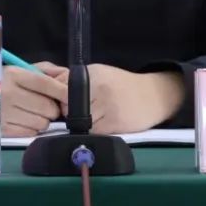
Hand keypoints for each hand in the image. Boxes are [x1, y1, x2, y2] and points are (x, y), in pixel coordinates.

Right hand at [0, 61, 67, 137]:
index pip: (45, 84)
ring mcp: (4, 114)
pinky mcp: (2, 130)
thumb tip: (67, 87)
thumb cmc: (7, 82)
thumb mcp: (23, 70)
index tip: (72, 97)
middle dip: (52, 108)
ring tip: (32, 112)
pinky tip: (23, 120)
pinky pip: (31, 133)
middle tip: (45, 105)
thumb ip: (47, 73)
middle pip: (47, 107)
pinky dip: (32, 128)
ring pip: (42, 123)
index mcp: (14, 75)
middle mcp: (8, 93)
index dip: (62, 91)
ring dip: (43, 119)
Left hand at [58, 64, 183, 134]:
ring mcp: (107, 105)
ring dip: (81, 124)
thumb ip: (76, 80)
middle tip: (79, 112)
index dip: (60, 99)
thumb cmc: (122, 85)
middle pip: (67, 107)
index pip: (61, 89)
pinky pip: (93, 132)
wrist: (153, 95)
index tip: (65, 102)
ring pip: (79, 121)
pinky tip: (103, 123)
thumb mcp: (100, 74)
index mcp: (92, 74)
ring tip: (94, 117)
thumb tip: (51, 89)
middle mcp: (99, 87)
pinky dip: (94, 131)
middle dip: (69, 112)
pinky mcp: (114, 122)